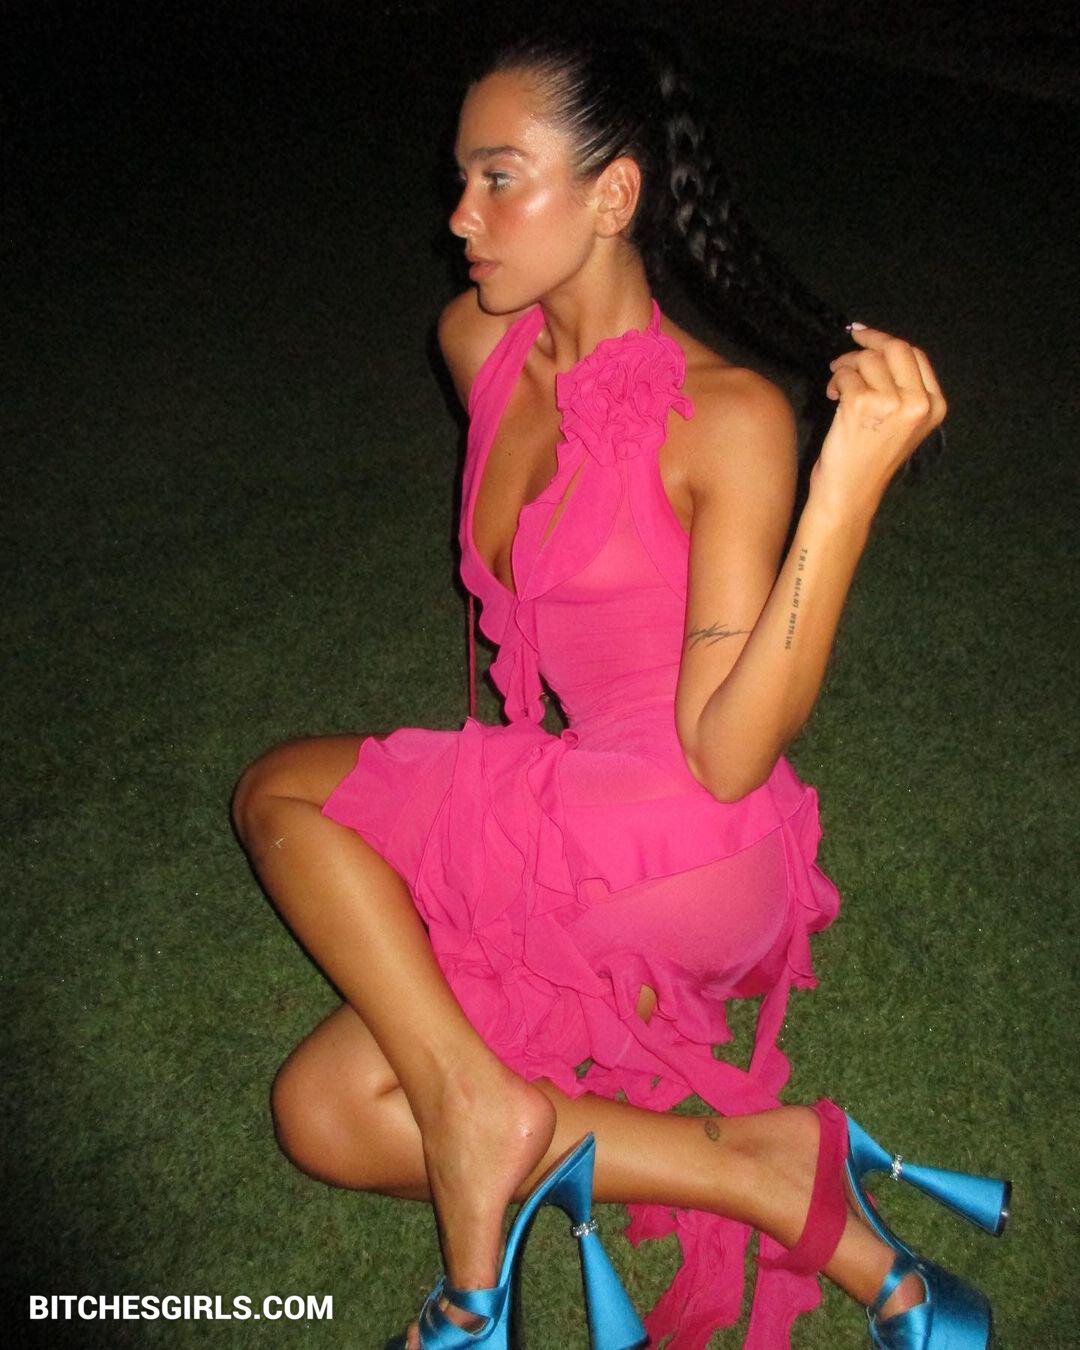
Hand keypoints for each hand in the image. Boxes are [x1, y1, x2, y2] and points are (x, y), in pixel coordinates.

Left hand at [812, 325, 946, 514]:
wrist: (851, 493)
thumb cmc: (870, 459)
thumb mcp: (902, 423)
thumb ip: (902, 388)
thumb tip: (880, 345)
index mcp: (935, 405)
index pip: (915, 355)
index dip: (887, 341)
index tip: (866, 336)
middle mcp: (919, 402)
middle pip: (896, 347)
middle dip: (868, 341)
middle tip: (850, 344)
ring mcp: (892, 402)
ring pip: (867, 359)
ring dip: (846, 366)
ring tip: (838, 388)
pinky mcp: (862, 404)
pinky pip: (845, 373)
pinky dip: (835, 380)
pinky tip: (832, 398)